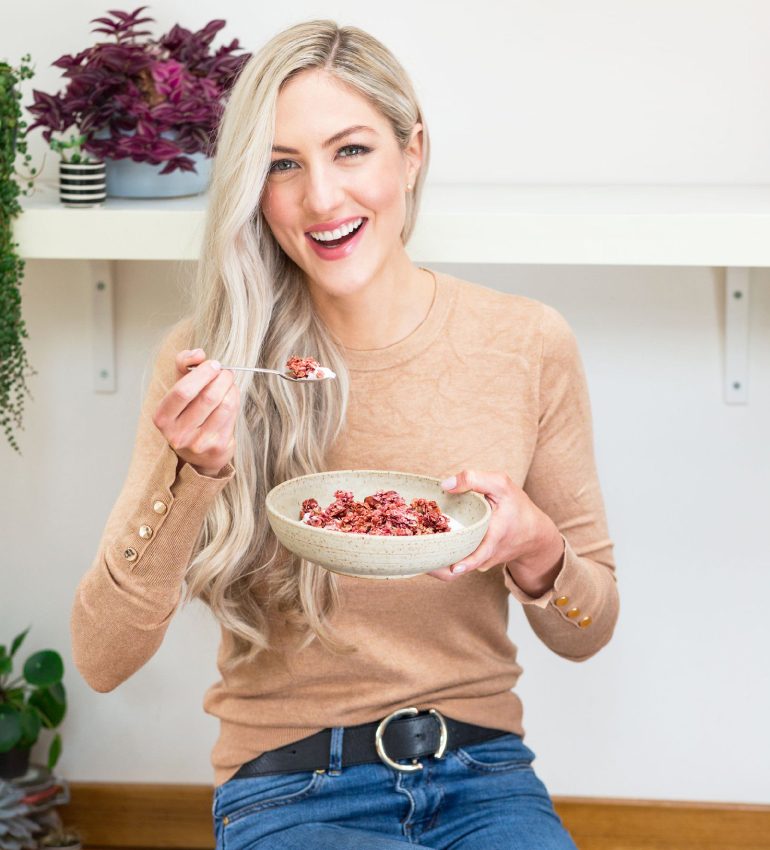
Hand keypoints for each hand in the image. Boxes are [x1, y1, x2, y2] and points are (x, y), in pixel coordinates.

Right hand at [152, 348, 240, 477]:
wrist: (197, 453)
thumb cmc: (187, 412)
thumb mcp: (178, 388)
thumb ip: (183, 365)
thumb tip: (198, 354)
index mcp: (162, 418)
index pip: (182, 392)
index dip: (202, 374)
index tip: (213, 364)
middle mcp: (178, 434)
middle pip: (208, 398)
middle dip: (222, 378)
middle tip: (226, 371)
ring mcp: (199, 443)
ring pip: (224, 406)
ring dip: (231, 388)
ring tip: (229, 382)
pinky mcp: (218, 447)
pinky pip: (232, 415)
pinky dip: (235, 400)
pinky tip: (231, 396)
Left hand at [427, 469, 564, 593]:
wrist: (533, 533)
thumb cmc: (517, 506)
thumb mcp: (501, 485)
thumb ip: (474, 480)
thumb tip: (445, 485)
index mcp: (494, 537)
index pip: (480, 556)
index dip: (467, 563)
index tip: (453, 568)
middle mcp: (486, 556)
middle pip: (459, 568)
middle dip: (439, 567)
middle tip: (419, 558)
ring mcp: (481, 562)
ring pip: (456, 567)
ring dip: (438, 563)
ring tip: (418, 553)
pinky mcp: (477, 563)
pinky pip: (458, 562)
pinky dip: (444, 556)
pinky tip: (429, 546)